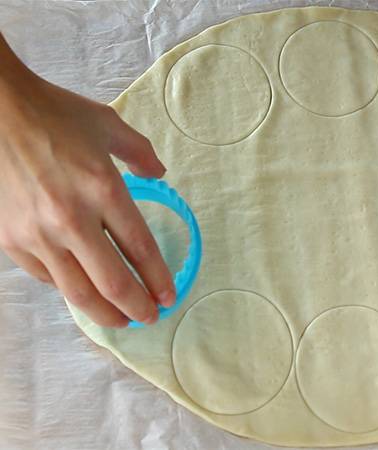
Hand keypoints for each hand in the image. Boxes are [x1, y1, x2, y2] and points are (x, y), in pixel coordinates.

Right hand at [0, 34, 174, 327]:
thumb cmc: (54, 114)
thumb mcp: (109, 124)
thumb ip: (141, 153)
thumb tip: (161, 174)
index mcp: (104, 190)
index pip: (141, 249)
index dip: (158, 279)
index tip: (169, 297)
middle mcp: (72, 219)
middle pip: (113, 282)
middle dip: (137, 307)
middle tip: (150, 317)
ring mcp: (38, 233)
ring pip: (78, 292)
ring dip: (105, 313)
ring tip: (122, 320)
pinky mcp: (11, 239)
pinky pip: (47, 277)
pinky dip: (69, 289)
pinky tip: (83, 291)